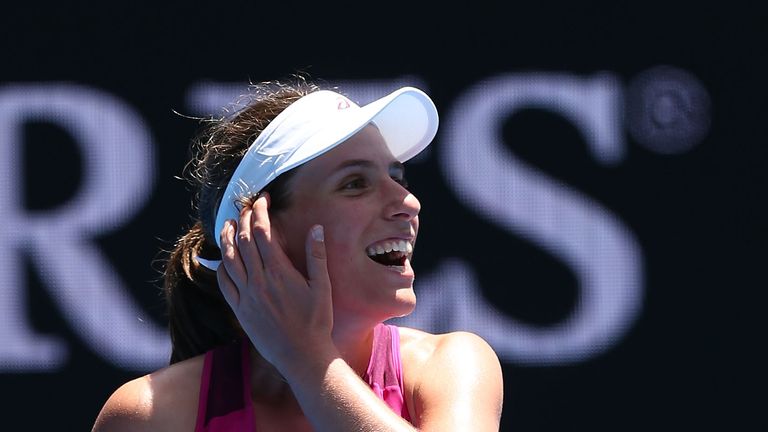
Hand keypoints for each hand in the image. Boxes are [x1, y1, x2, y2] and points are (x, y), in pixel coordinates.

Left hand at [216, 193, 333, 373]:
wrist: (302, 356)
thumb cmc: (317, 322)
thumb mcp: (322, 287)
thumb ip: (317, 256)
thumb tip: (316, 229)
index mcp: (280, 273)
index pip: (264, 233)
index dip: (260, 212)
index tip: (262, 200)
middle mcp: (259, 282)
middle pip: (245, 241)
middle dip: (244, 219)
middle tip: (246, 206)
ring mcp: (246, 296)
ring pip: (229, 259)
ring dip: (228, 238)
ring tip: (229, 224)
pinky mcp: (240, 310)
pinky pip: (224, 283)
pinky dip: (222, 266)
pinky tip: (225, 259)